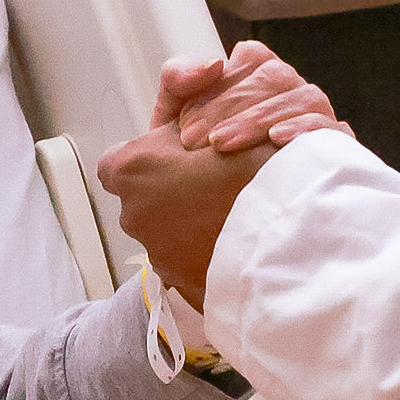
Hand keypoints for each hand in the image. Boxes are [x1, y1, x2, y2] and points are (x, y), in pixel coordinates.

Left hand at [99, 127, 272, 303]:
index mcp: (130, 170)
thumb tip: (172, 136)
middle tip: (206, 185)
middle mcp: (133, 214)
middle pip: (140, 199)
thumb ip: (177, 126)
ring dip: (185, 222)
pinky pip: (184, 258)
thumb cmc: (248, 165)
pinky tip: (228, 236)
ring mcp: (155, 251)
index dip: (145, 159)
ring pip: (163, 230)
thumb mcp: (207, 120)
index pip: (116, 163)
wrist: (282, 224)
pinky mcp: (180, 279)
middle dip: (166, 193)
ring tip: (224, 212)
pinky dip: (201, 249)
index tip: (169, 159)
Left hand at [154, 42, 343, 154]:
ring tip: (222, 146)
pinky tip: (276, 141)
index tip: (186, 126)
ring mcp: (319, 121)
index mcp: (261, 80)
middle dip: (231, 106)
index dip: (220, 86)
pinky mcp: (336, 153)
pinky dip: (305, 130)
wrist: (206, 224)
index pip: (254, 58)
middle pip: (276, 77)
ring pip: (306, 98)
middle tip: (192, 141)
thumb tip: (214, 64)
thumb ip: (178, 81)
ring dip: (261, 118)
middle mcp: (295, 96)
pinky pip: (334, 131)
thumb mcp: (172, 121)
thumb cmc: (192, 166)